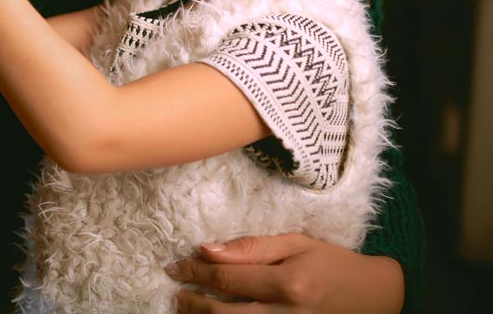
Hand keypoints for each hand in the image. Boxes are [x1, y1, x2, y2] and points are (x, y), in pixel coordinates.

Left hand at [166, 234, 403, 312]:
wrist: (375, 296)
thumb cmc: (333, 264)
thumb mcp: (296, 244)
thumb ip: (251, 248)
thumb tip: (207, 249)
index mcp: (289, 284)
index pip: (229, 279)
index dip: (196, 273)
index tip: (175, 267)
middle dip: (194, 304)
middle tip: (175, 294)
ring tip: (185, 310)